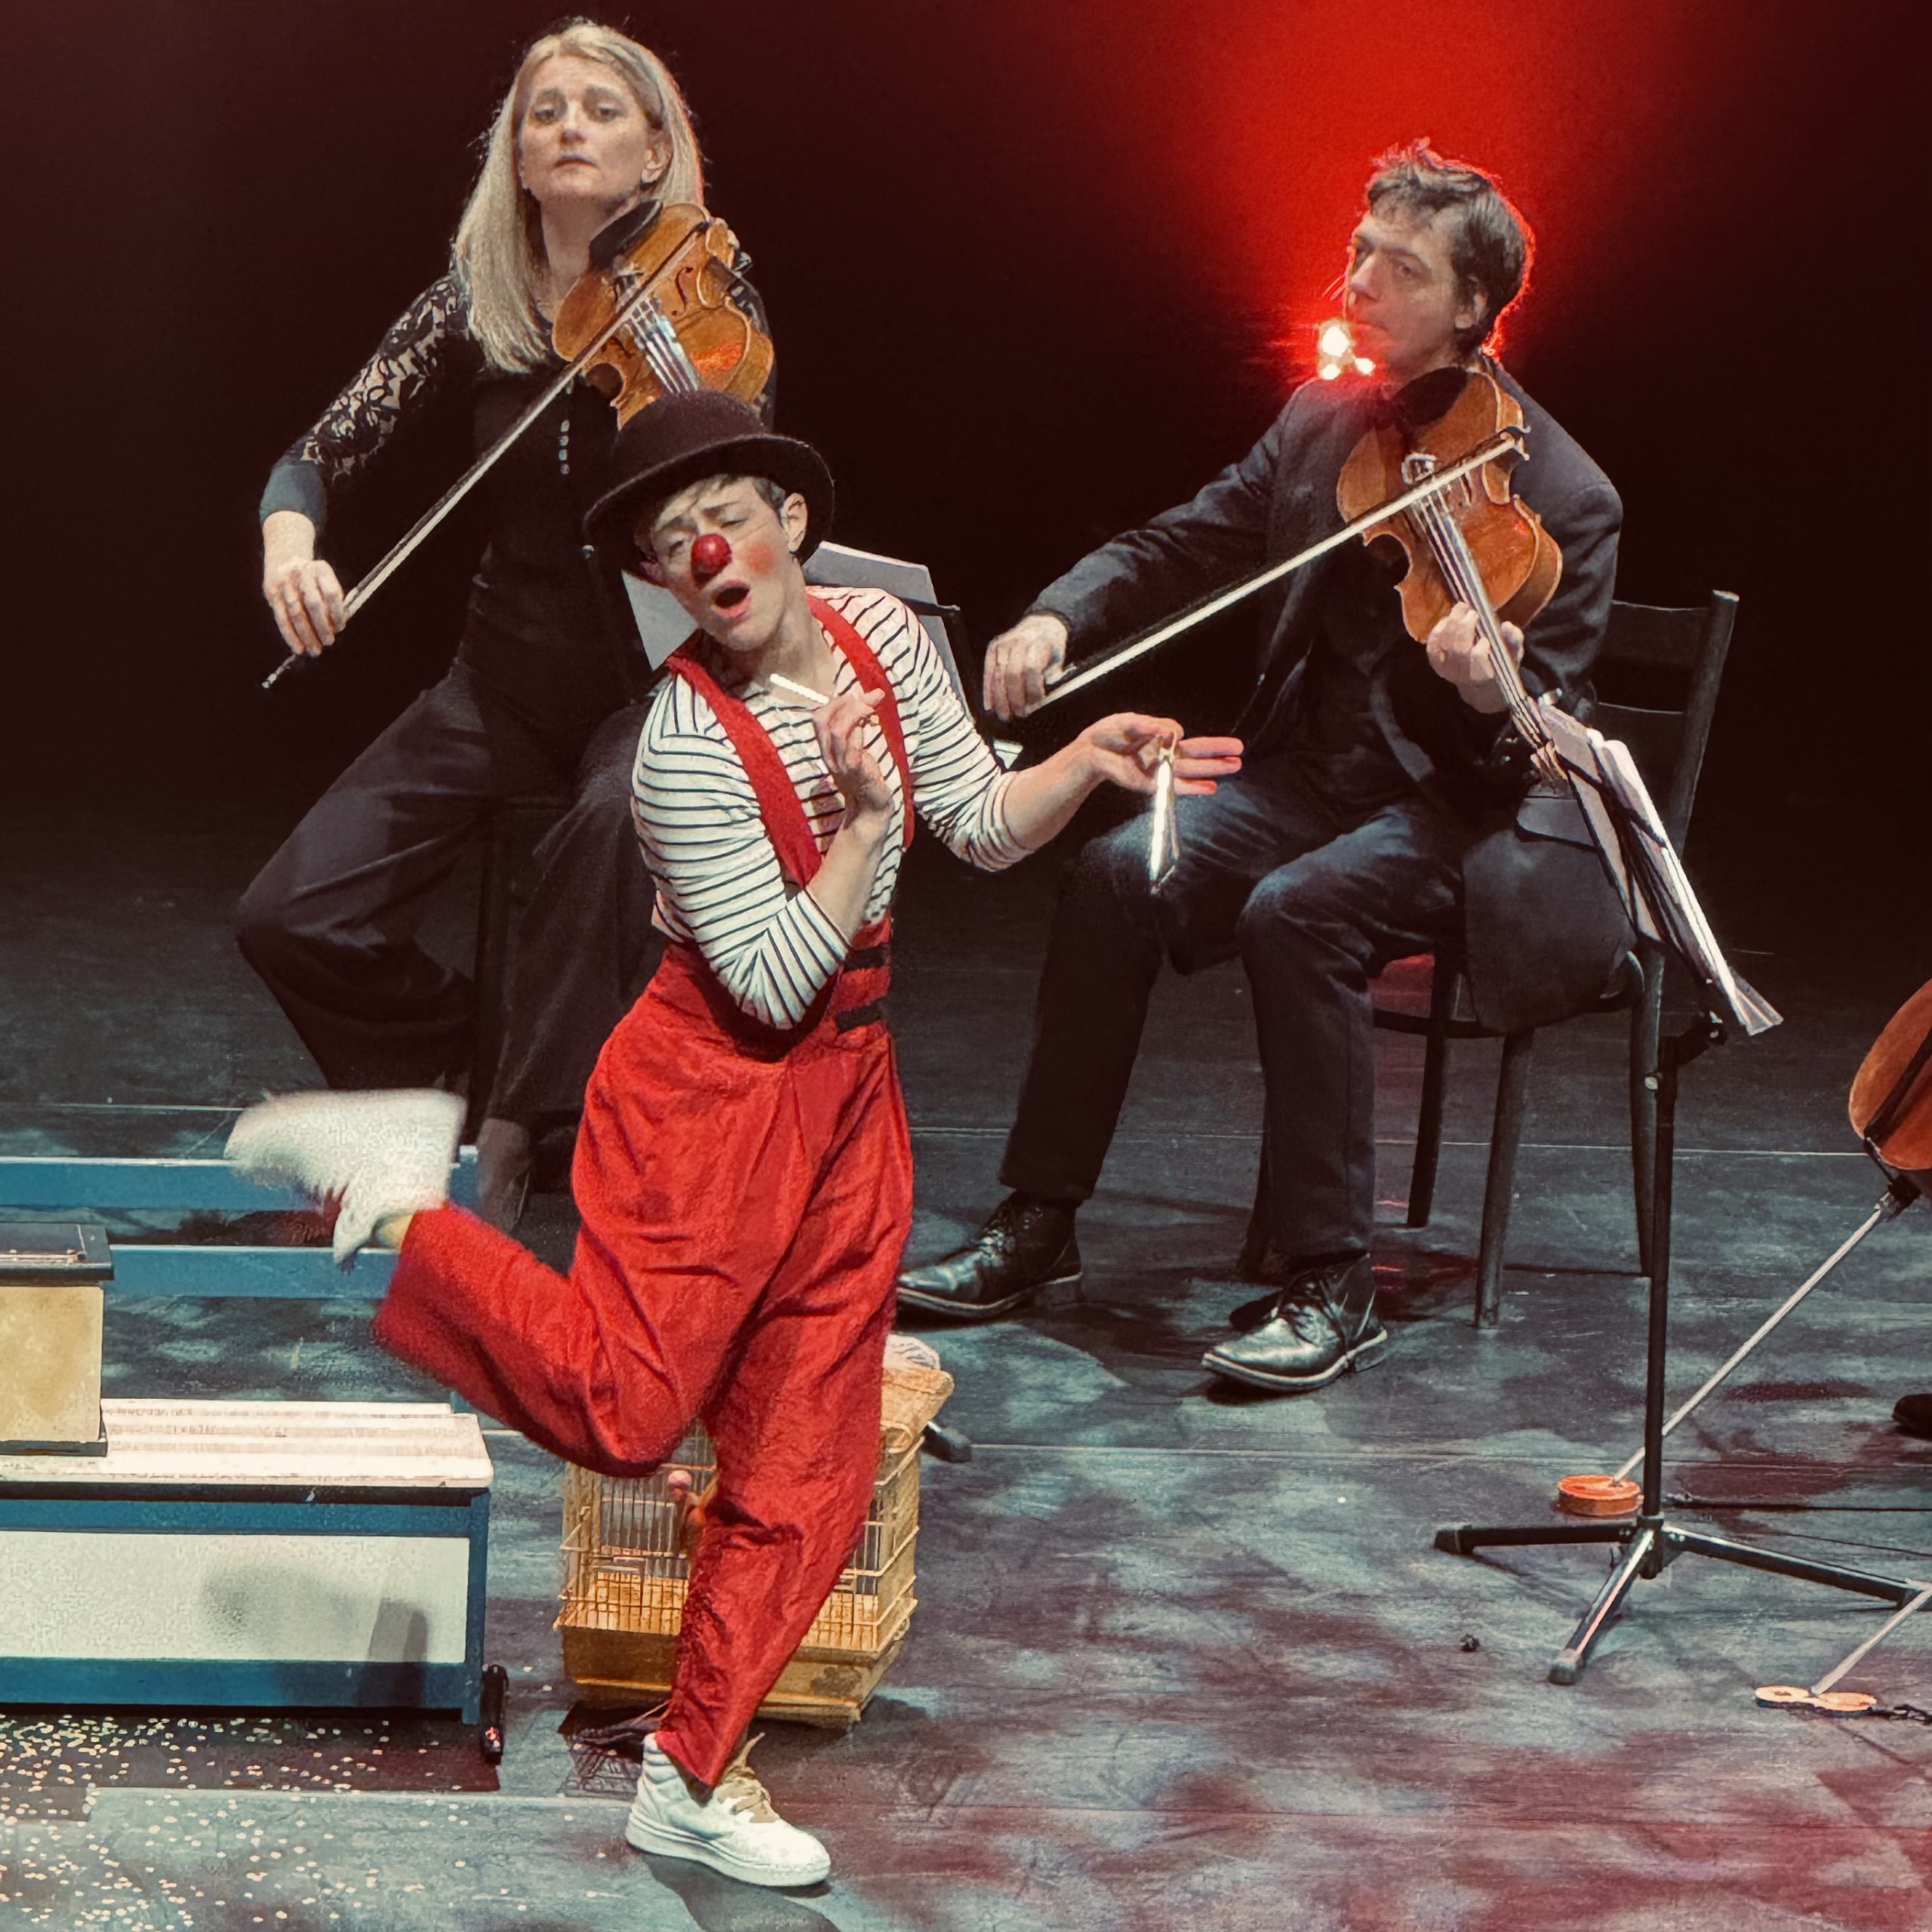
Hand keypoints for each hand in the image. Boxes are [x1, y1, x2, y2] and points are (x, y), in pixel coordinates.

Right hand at [262, 511, 345, 655]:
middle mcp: (301, 573)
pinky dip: (290, 635)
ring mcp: (284, 582)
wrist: (285, 559)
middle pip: (313, 604)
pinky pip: (281, 618)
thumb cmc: (312, 577)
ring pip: (296, 613)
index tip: (340, 628)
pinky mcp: (271, 592)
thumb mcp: (326, 579)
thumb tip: (339, 626)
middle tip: (329, 642)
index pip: (331, 593)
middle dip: (322, 626)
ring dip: (306, 635)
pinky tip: (298, 647)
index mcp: (320, 569)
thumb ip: (335, 599)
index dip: (337, 613)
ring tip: (315, 650)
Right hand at [813, 687, 893, 824]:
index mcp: (826, 747)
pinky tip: (870, 726)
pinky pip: (852, 748)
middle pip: (822, 720)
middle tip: (866, 698)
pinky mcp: (855, 771)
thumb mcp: (858, 745)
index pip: (819, 717)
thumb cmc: (866, 774)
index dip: (836, 700)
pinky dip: (860, 732)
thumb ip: (859, 723)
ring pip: (837, 731)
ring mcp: (839, 764)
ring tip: (870, 708)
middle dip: (843, 702)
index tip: (858, 694)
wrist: (871, 806)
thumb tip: (869, 695)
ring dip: (854, 713)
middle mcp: (828, 755)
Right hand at [982, 613, 1068, 720]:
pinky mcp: (993, 648)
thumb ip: (1050, 680)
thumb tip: (1039, 704)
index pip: (1031, 670)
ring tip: (1004, 715)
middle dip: (1015, 698)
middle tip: (1019, 714)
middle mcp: (1019, 642)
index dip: (1032, 690)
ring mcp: (1003, 644)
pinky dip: (988, 691)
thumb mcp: (1058, 662)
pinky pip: (988, 672)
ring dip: (1000, 699)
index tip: (1035, 705)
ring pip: (998, 675)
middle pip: (1012, 675)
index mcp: (1038, 644)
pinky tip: (989, 705)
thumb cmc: (1051, 649)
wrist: (1042, 626)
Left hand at [1078, 714, 1243, 794]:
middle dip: (1218, 752)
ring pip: (1192, 770)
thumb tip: (1173, 732)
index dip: (1183, 735)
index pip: (1186, 738)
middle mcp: (1165, 755)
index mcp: (1162, 737)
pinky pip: (1176, 787)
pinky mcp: (1151, 784)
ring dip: (1213, 769)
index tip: (1174, 734)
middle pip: (1197, 753)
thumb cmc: (1110, 733)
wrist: (1090, 751)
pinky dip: (1193, 787)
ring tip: (1235, 765)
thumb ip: (1151, 725)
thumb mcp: (1130, 722)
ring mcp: (1160, 770)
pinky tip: (1211, 787)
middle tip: (1240, 751)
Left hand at [1425, 603, 1522, 713]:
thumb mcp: (1513, 654)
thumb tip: (1507, 626)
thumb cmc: (1499, 663)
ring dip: (1452, 623)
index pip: (1477, 661)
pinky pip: (1432, 645)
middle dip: (1463, 628)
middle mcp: (1463, 674)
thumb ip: (1514, 640)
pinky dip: (1438, 630)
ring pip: (1445, 645)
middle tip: (1471, 611)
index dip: (1479, 650)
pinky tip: (1448, 619)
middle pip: (1458, 649)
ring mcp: (1447, 669)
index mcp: (1484, 673)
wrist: (1478, 683)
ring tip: (1462, 608)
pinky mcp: (1436, 663)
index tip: (1485, 638)